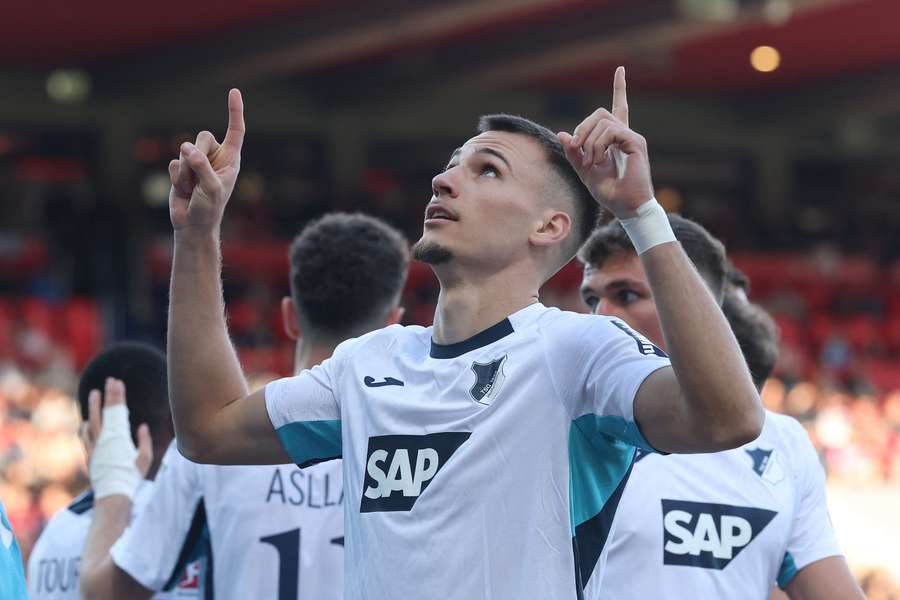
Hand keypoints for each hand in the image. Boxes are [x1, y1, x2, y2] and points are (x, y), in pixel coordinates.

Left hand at [80, 377, 153, 479]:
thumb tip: (141, 426)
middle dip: (108, 395)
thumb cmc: (132, 477)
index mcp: (119, 437)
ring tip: (94, 393)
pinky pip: (84, 436)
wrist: (112, 494)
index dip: (117, 396)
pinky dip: (85, 426)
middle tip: (110, 380)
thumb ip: (143, 441)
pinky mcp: (89, 455)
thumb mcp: (145, 459)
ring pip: (92, 421)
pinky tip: (85, 421)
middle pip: (105, 412)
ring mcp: (95, 446)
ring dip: (94, 407)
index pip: (118, 411)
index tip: (117, 382)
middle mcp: (104, 439)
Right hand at [169, 89, 245, 233]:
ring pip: (184, 150)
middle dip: (197, 154)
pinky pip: (173, 164)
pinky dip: (177, 179)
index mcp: (231, 159)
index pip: (235, 131)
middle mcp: (215, 158)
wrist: (192, 226)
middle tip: (199, 176)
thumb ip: (201, 166)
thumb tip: (186, 148)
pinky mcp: (181, 169)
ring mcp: (197, 162)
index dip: (235, 111)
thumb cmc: (209, 209)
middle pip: (201, 137)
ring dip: (186, 172)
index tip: (234, 91)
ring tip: (193, 189)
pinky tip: (183, 191)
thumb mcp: (211, 188)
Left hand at [558, 67, 653, 218]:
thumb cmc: (609, 191)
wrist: (626, 207)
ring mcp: (632, 137)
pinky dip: (599, 145)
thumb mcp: (584, 171)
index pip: (618, 107)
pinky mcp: (636, 143)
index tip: (620, 69)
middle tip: (577, 148)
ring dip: (589, 142)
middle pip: (600, 113)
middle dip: (583, 128)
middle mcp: (626, 134)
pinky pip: (611, 132)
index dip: (619, 88)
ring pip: (603, 122)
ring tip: (592, 162)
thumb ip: (573, 153)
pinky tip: (599, 160)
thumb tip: (562, 134)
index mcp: (615, 139)